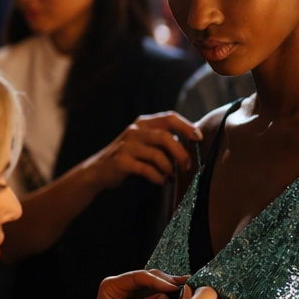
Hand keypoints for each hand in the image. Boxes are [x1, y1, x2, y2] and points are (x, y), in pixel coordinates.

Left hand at [78, 270, 187, 298]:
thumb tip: (166, 296)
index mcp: (112, 287)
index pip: (138, 277)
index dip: (157, 281)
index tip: (173, 288)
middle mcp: (121, 287)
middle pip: (148, 278)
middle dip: (166, 281)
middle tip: (185, 286)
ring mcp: (131, 296)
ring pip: (153, 286)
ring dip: (168, 287)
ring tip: (187, 287)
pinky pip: (155, 296)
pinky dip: (166, 296)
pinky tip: (180, 296)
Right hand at [84, 112, 201, 188]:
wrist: (99, 170)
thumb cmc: (131, 156)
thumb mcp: (146, 143)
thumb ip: (165, 141)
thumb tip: (195, 143)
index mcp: (144, 122)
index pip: (169, 117)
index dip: (186, 126)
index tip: (199, 138)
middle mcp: (136, 130)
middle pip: (165, 136)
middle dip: (181, 153)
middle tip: (188, 166)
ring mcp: (127, 145)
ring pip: (157, 154)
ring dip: (169, 168)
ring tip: (172, 176)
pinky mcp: (121, 161)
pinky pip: (146, 169)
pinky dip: (158, 177)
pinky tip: (162, 181)